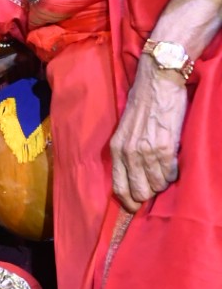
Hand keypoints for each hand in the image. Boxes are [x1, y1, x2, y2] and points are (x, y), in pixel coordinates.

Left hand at [110, 57, 187, 212]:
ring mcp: (147, 152)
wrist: (157, 81)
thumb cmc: (142, 103)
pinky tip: (173, 165)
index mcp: (116, 149)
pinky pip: (170, 173)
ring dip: (163, 182)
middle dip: (148, 193)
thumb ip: (126, 152)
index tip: (135, 207)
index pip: (118, 188)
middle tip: (155, 185)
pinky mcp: (165, 147)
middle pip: (139, 191)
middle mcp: (128, 153)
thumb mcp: (125, 129)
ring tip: (165, 171)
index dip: (128, 202)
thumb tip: (133, 176)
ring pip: (157, 184)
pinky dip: (173, 173)